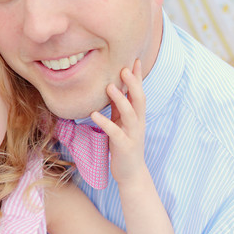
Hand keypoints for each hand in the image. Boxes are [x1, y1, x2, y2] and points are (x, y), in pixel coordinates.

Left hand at [90, 59, 146, 183]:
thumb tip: (112, 88)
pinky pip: (115, 132)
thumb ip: (118, 108)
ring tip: (109, 86)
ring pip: (130, 114)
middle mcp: (138, 123)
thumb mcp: (121, 123)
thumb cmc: (124, 145)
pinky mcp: (124, 146)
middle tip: (124, 68)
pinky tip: (94, 114)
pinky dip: (105, 122)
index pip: (139, 92)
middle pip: (140, 99)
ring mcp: (132, 134)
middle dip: (133, 83)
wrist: (131, 173)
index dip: (138, 77)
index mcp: (137, 116)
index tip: (135, 59)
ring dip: (121, 99)